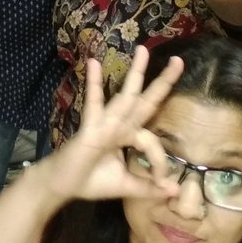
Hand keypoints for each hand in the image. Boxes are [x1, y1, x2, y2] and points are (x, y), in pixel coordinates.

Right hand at [43, 48, 183, 202]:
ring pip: (125, 96)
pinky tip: (94, 63)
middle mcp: (120, 125)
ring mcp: (106, 123)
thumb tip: (174, 192)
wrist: (62, 186)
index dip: (160, 163)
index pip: (152, 141)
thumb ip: (149, 187)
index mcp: (129, 136)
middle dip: (162, 82)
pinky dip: (94, 84)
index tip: (161, 182)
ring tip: (143, 50)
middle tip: (179, 61)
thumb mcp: (127, 186)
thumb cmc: (92, 181)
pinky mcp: (91, 128)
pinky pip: (94, 104)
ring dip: (136, 73)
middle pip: (146, 100)